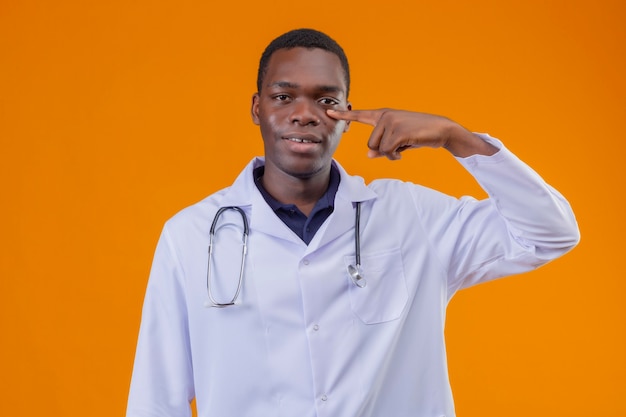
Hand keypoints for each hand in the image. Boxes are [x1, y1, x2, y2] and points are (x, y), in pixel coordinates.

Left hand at [327, 108, 497, 158]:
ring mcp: (391, 122)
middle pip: (371, 145)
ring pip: (379, 149)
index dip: (344, 114)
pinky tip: (405, 151)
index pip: (360, 115)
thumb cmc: (417, 135)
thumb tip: (369, 155)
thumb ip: (381, 147)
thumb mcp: (397, 141)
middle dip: (384, 151)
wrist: (441, 129)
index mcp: (383, 115)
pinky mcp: (398, 131)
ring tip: (404, 145)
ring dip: (391, 154)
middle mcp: (384, 116)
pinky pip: (388, 152)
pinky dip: (396, 156)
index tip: (329, 111)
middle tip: (400, 146)